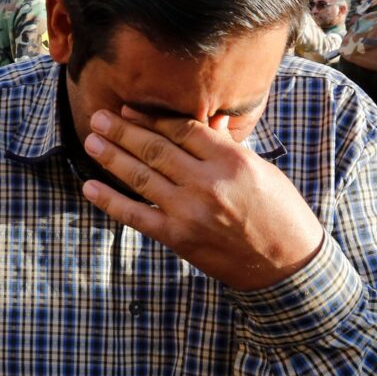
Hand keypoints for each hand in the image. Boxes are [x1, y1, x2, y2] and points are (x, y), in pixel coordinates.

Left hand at [79, 107, 321, 291]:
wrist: (287, 266)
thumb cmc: (279, 213)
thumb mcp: (261, 170)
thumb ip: (228, 147)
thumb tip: (210, 120)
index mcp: (231, 159)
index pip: (182, 129)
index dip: (151, 118)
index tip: (129, 110)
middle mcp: (207, 182)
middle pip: (155, 149)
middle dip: (123, 131)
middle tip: (98, 117)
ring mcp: (190, 211)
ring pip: (141, 177)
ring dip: (111, 157)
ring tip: (91, 141)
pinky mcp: (179, 238)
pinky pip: (136, 216)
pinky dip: (110, 201)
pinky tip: (89, 188)